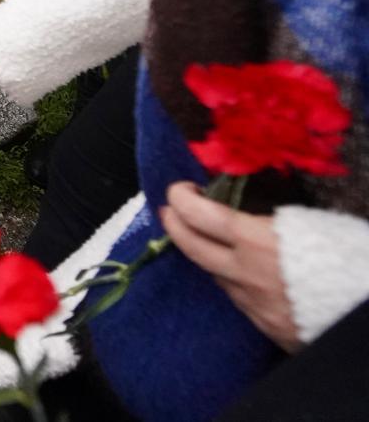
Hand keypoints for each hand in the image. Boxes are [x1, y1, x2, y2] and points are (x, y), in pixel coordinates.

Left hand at [161, 182, 301, 351]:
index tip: (179, 190)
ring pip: (217, 276)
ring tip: (206, 239)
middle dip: (174, 225)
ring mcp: (255, 306)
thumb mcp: (315, 224)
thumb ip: (272, 220)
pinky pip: (241, 300)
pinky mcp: (268, 328)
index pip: (200, 215)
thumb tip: (251, 212)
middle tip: (169, 211)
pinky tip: (242, 273)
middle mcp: (248, 275)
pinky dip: (235, 281)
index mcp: (260, 241)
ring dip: (207, 255)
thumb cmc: (353, 261)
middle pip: (192, 248)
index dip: (181, 199)